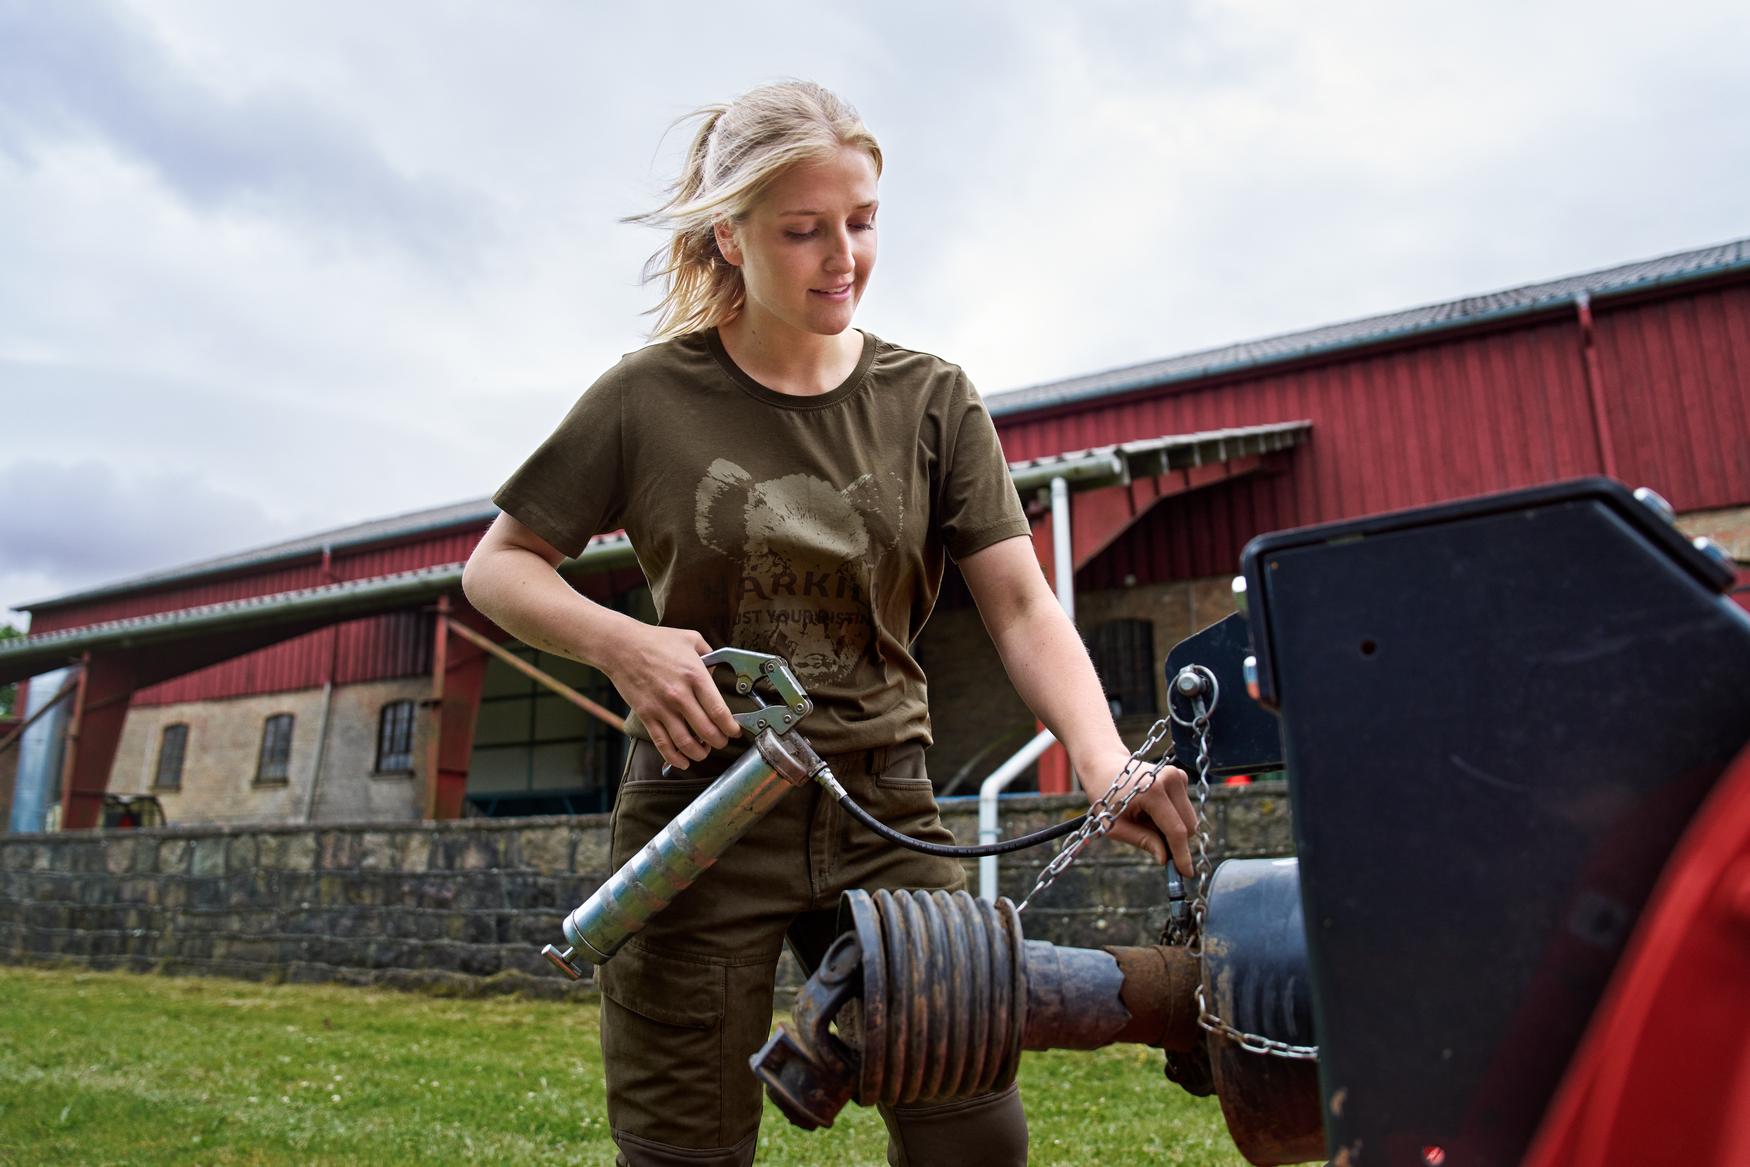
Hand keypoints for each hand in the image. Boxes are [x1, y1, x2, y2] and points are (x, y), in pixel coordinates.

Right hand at [601, 624, 740, 769]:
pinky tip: (683, 761)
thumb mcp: (691, 639)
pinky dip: (675, 758)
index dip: (731, 727)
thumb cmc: (656, 641)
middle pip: (707, 731)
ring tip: (704, 751)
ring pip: (686, 743)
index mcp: (695, 676)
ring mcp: (662, 708)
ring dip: (700, 753)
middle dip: (719, 742)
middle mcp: (680, 695)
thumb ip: (710, 655)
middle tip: (722, 742)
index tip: (735, 731)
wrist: (621, 646)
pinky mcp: (646, 715)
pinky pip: (663, 744)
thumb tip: (718, 672)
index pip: (719, 711)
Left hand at [1074, 745, 1198, 876]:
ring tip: (1146, 819)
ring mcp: (1177, 775)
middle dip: (1176, 841)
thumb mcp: (1115, 825)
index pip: (1176, 830)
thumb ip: (1142, 840)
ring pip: (1189, 818)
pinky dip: (1173, 815)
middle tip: (1151, 840)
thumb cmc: (1106, 798)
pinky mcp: (1180, 775)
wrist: (1104, 767)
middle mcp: (1169, 779)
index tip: (1186, 873)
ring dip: (1174, 827)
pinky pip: (1185, 808)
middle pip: (1188, 826)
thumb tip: (1165, 858)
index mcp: (1152, 791)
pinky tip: (1153, 809)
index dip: (1182, 855)